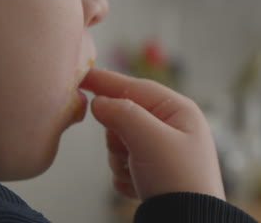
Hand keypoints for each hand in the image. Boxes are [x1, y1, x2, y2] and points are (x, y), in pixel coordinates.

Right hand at [81, 68, 225, 200]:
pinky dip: (125, 174)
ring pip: (119, 142)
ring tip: (140, 173)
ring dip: (121, 159)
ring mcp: (160, 150)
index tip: (81, 75)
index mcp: (178, 111)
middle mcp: (170, 127)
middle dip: (119, 135)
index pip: (136, 87)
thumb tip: (99, 102)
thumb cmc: (179, 180)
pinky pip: (122, 163)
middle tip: (129, 150)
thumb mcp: (151, 140)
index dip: (107, 81)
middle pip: (124, 116)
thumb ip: (123, 114)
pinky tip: (140, 185)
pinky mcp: (152, 171)